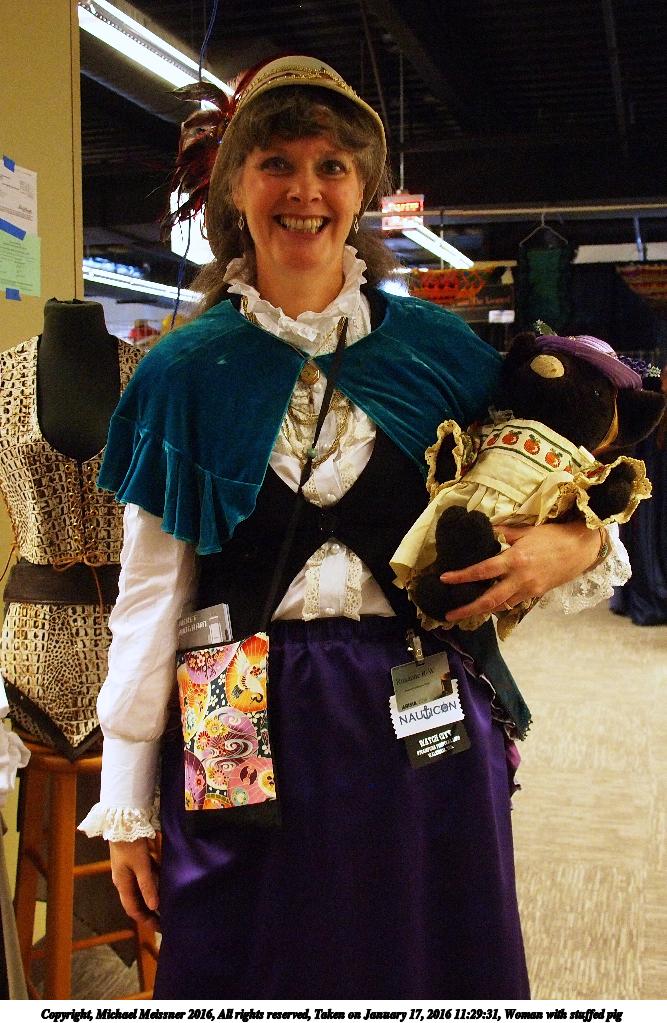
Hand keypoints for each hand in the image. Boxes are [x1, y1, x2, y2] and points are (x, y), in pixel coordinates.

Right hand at [110, 838, 159, 927]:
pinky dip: (152, 883)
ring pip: (140, 890)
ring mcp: (127, 871)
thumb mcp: (141, 865)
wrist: (123, 822)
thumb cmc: (131, 844)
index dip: (145, 919)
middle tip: (164, 918)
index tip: (159, 927)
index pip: (133, 909)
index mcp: (122, 884)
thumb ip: (147, 885)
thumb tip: (153, 906)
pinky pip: (143, 877)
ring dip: (150, 897)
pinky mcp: (133, 861)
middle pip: (136, 901)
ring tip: (166, 904)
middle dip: (148, 911)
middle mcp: (123, 880)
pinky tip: (163, 883)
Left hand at [440, 519, 599, 621]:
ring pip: (501, 606)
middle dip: (468, 610)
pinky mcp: (536, 595)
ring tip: (465, 611)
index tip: (445, 579)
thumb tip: (485, 530)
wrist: (581, 548)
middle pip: (489, 600)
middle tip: (449, 616)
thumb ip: (503, 533)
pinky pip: (514, 603)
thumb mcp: (526, 531)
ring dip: (482, 610)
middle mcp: (520, 579)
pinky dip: (500, 605)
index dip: (462, 577)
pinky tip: (489, 604)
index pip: (482, 571)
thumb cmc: (553, 536)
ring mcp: (529, 590)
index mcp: (515, 560)